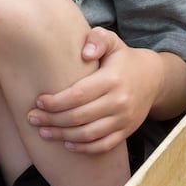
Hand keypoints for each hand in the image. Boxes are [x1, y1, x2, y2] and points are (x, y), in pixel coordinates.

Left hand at [28, 27, 155, 153]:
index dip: (56, 101)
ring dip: (63, 135)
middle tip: (33, 118)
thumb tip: (85, 52)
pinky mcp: (126, 132)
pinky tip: (67, 143)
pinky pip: (103, 145)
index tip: (39, 101)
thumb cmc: (122, 58)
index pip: (78, 95)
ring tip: (44, 132)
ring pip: (88, 134)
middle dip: (52, 120)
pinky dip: (83, 148)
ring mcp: (124, 119)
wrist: (153, 78)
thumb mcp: (112, 41)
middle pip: (79, 117)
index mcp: (112, 79)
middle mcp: (119, 102)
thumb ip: (97, 38)